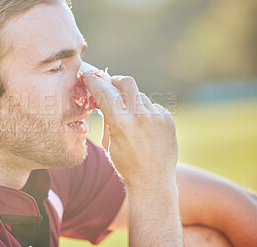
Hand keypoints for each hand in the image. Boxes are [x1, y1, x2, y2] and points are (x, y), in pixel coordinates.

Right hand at [83, 74, 177, 191]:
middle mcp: (140, 116)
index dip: (94, 81)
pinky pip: (153, 107)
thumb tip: (104, 100)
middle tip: (111, 85)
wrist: (153, 181)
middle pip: (126, 82)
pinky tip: (145, 130)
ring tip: (132, 121)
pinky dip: (146, 113)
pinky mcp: (167, 120)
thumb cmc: (125, 164)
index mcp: (120, 123)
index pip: (104, 92)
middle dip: (115, 81)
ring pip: (140, 97)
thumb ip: (106, 119)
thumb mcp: (107, 143)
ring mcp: (156, 117)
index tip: (89, 75)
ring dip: (132, 103)